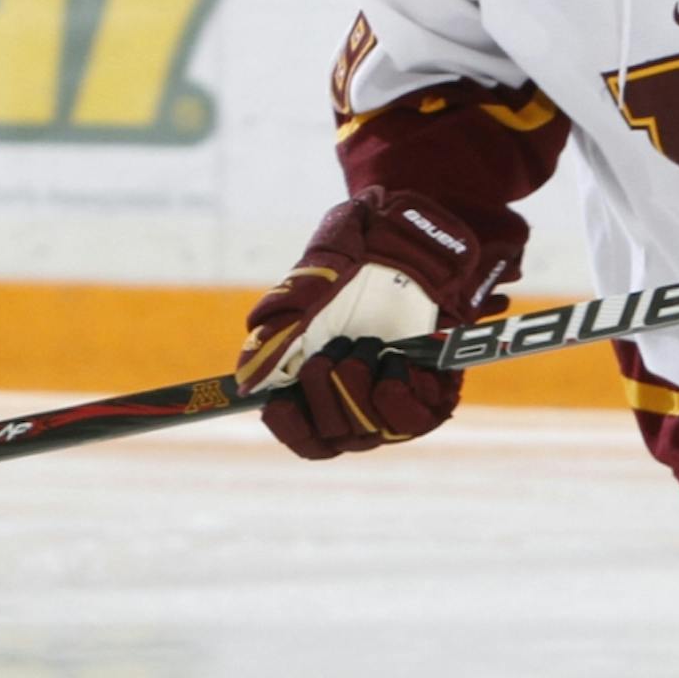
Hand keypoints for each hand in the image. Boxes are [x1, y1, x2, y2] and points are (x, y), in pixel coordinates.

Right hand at [238, 191, 519, 458]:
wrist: (420, 241)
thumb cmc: (362, 258)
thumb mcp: (314, 283)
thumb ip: (280, 327)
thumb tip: (246, 378)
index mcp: (321, 380)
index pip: (302, 436)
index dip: (289, 426)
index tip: (279, 402)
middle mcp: (359, 399)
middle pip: (329, 433)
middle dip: (323, 383)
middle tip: (341, 342)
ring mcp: (396, 400)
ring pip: (364, 431)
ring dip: (357, 383)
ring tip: (369, 345)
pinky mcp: (432, 397)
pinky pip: (411, 423)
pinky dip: (397, 393)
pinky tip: (396, 361)